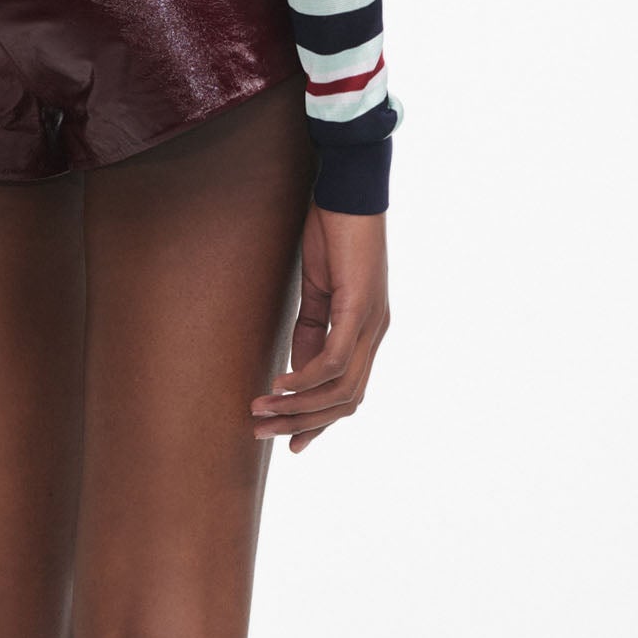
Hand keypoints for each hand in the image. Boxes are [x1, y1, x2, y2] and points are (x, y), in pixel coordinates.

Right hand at [252, 205, 387, 451]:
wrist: (348, 192)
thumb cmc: (332, 234)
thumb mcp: (318, 292)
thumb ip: (311, 331)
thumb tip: (296, 371)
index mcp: (367, 332)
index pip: (347, 394)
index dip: (318, 424)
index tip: (288, 445)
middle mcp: (376, 333)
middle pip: (345, 402)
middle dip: (302, 424)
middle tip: (262, 433)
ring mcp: (372, 323)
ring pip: (341, 389)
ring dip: (298, 407)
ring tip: (261, 411)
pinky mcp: (360, 308)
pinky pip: (334, 360)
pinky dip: (305, 379)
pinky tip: (279, 385)